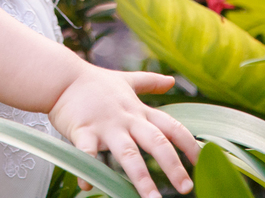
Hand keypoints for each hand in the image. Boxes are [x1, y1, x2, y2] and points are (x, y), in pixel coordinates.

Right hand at [49, 67, 198, 196]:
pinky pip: (87, 154)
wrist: (60, 77)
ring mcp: (105, 126)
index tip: (204, 161)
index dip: (189, 144)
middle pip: (155, 142)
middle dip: (172, 166)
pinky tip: (88, 188)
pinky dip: (88, 170)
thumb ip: (150, 83)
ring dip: (141, 178)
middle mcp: (127, 119)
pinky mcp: (82, 131)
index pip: (172, 126)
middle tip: (186, 188)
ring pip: (127, 154)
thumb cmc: (94, 82)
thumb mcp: (126, 80)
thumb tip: (172, 81)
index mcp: (139, 110)